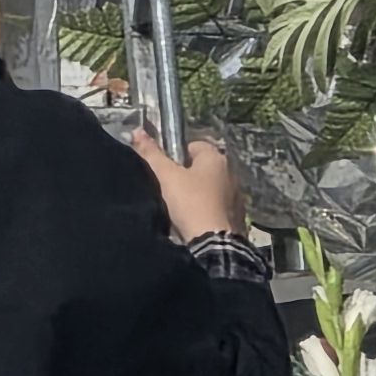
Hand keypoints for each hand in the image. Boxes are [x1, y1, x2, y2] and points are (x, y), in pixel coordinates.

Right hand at [132, 128, 249, 244]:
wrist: (214, 244)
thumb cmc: (190, 203)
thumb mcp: (166, 177)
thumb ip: (151, 153)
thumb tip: (137, 131)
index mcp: (216, 157)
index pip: (192, 146)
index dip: (175, 156)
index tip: (164, 172)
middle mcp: (231, 172)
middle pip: (201, 168)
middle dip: (186, 176)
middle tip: (168, 190)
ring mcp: (237, 195)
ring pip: (210, 188)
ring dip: (197, 194)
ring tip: (180, 209)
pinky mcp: (238, 215)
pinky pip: (217, 207)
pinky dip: (207, 210)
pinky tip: (194, 221)